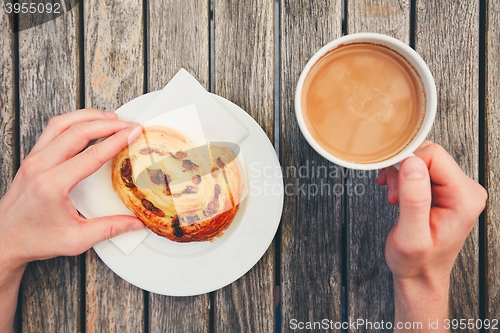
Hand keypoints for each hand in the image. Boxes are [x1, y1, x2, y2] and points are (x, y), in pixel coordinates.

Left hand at [0, 109, 144, 269]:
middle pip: (78, 131)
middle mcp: (40, 166)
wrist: (4, 239)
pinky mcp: (32, 157)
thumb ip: (109, 228)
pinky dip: (74, 121)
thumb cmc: (34, 239)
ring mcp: (33, 158)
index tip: (134, 133)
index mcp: (52, 185)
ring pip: (63, 123)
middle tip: (129, 124)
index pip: (92, 155)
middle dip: (109, 124)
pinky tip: (87, 123)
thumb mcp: (76, 239)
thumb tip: (136, 222)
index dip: (116, 141)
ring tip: (112, 118)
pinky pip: (53, 129)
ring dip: (89, 117)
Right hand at [376, 141, 485, 329]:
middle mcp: (466, 189)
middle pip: (429, 155)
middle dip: (403, 170)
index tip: (394, 185)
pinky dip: (404, 176)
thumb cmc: (417, 261)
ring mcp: (457, 188)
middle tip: (394, 196)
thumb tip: (412, 164)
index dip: (407, 164)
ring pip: (422, 159)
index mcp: (464, 198)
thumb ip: (414, 200)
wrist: (420, 273)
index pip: (434, 156)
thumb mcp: (411, 236)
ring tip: (396, 199)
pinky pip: (421, 167)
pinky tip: (398, 193)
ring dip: (402, 175)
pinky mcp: (445, 188)